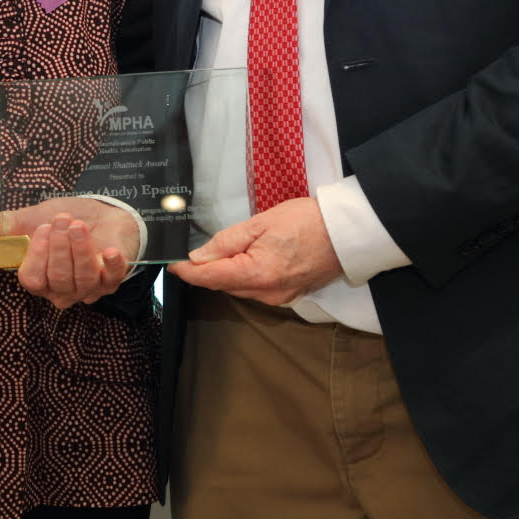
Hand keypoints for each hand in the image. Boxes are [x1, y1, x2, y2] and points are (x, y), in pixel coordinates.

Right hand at [0, 197, 137, 307]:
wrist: (101, 214)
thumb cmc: (65, 221)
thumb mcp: (34, 217)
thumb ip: (8, 225)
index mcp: (40, 278)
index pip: (32, 280)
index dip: (36, 256)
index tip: (41, 228)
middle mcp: (63, 290)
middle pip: (58, 279)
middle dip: (60, 247)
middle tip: (62, 220)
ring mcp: (89, 288)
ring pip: (83, 278)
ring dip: (81, 249)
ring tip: (79, 225)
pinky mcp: (113, 280)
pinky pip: (113, 279)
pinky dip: (112, 265)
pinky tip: (109, 250)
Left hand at [166, 197, 341, 304]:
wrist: (346, 232)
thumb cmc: (306, 221)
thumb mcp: (260, 223)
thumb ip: (226, 242)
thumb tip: (199, 256)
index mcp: (257, 275)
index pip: (210, 278)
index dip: (187, 272)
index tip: (171, 264)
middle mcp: (267, 293)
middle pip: (224, 285)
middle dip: (207, 271)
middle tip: (193, 252)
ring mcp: (280, 297)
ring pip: (240, 288)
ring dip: (226, 273)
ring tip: (221, 252)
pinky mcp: (289, 295)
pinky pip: (257, 289)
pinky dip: (245, 276)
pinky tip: (245, 260)